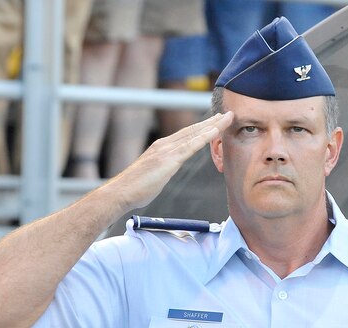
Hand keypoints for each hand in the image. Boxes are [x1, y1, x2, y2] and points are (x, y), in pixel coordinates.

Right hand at [108, 111, 233, 211]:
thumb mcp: (154, 175)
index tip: (215, 122)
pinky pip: (190, 146)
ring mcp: (166, 150)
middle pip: (192, 130)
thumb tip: (165, 171)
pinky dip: (204, 137)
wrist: (120, 192)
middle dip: (211, 122)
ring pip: (194, 135)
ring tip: (226, 119)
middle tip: (227, 115)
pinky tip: (215, 132)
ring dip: (212, 126)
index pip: (186, 135)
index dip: (202, 128)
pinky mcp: (168, 160)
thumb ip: (163, 169)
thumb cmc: (135, 189)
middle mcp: (164, 145)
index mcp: (161, 148)